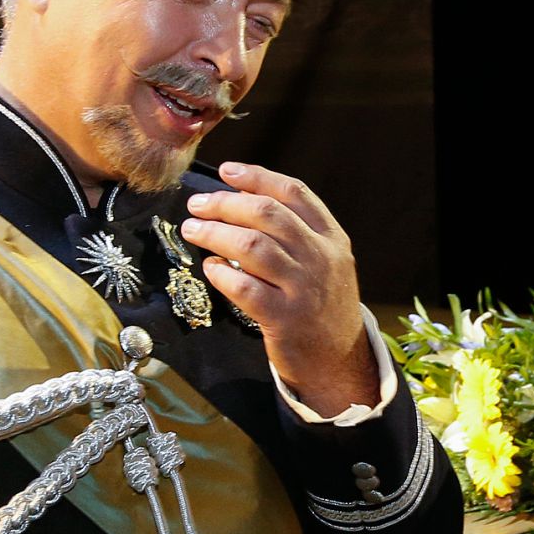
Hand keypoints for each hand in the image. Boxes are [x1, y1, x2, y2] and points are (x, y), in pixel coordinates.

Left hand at [182, 162, 377, 417]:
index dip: (256, 176)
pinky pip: (243, 287)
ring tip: (193, 230)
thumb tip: (239, 200)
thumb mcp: (325, 262)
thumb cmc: (321, 306)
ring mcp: (303, 289)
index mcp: (332, 238)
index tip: (225, 172)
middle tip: (197, 205)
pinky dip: (221, 273)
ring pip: (251, 246)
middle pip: (266, 214)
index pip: (293, 193)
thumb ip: (297, 233)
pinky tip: (210, 267)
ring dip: (214, 233)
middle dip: (225, 203)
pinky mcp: (284, 319)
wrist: (340, 361)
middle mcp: (320, 258)